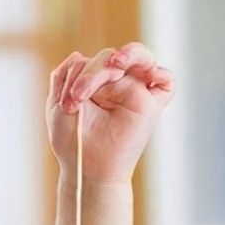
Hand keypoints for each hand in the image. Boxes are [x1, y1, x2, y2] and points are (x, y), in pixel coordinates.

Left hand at [47, 42, 173, 182]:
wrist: (87, 170)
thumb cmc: (73, 141)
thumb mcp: (58, 104)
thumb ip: (65, 76)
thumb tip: (79, 55)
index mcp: (94, 82)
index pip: (91, 61)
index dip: (78, 75)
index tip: (68, 103)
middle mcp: (116, 84)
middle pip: (113, 56)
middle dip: (95, 69)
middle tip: (80, 92)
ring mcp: (134, 92)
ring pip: (140, 57)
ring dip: (129, 54)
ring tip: (115, 64)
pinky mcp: (151, 105)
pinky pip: (166, 82)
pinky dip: (160, 73)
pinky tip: (147, 76)